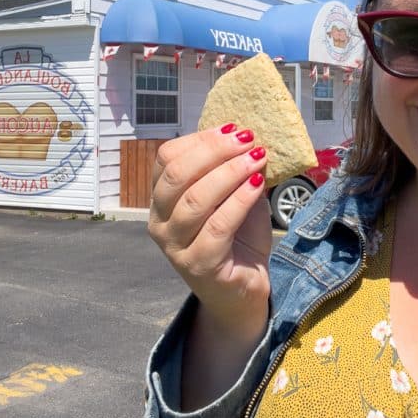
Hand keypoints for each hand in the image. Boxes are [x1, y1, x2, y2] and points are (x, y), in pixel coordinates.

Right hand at [148, 124, 271, 341]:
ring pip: (196, 199)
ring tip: (258, 158)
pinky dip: (239, 200)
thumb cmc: (237, 238)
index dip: (201, 139)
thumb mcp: (232, 196)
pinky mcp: (197, 265)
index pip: (167, 158)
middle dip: (215, 150)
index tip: (234, 128)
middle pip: (177, 174)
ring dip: (230, 172)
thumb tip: (248, 134)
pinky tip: (258, 186)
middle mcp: (159, 222)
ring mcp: (174, 246)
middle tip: (248, 139)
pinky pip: (217, 226)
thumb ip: (232, 169)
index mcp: (161, 199)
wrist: (243, 290)